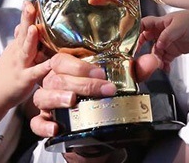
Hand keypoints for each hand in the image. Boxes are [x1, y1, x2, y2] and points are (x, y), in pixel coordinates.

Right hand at [0, 2, 51, 107]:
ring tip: (33, 28)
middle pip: (23, 32)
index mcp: (18, 44)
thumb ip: (20, 38)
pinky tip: (51, 63)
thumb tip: (25, 22)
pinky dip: (43, 68)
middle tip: (30, 4)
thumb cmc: (7, 73)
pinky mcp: (25, 79)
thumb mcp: (12, 52)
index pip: (23, 24)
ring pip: (26, 50)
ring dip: (30, 39)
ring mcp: (21, 65)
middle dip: (27, 17)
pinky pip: (35, 73)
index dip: (26, 11)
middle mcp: (18, 52)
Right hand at [29, 52, 163, 137]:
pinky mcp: (45, 122)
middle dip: (81, 83)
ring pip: (42, 96)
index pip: (63, 60)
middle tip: (103, 89)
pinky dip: (43, 126)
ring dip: (57, 98)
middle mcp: (54, 83)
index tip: (101, 73)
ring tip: (72, 101)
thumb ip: (135, 71)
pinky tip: (56, 127)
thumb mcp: (119, 81)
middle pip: (57, 78)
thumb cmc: (100, 96)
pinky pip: (36, 124)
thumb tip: (152, 61)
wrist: (95, 125)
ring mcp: (47, 103)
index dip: (80, 65)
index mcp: (66, 69)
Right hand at [139, 10, 188, 71]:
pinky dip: (164, 65)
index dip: (134, 31)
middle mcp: (161, 32)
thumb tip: (158, 46)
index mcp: (160, 23)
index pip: (143, 25)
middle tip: (138, 58)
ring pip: (155, 52)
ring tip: (157, 65)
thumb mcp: (179, 26)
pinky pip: (165, 59)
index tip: (128, 41)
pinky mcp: (174, 51)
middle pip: (145, 40)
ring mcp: (167, 42)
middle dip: (141, 48)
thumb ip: (167, 36)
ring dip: (155, 59)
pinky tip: (165, 69)